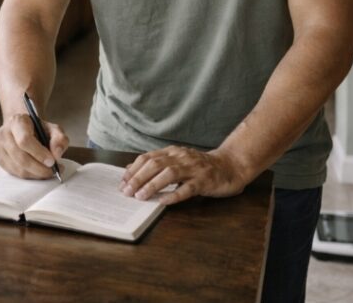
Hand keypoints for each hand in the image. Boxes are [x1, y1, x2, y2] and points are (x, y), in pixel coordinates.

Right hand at [0, 113, 68, 179]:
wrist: (23, 128)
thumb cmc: (38, 129)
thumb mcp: (53, 129)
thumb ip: (59, 139)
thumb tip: (57, 155)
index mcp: (17, 121)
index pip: (24, 140)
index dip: (39, 153)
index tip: (52, 161)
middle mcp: (4, 134)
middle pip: (20, 157)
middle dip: (39, 168)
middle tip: (53, 170)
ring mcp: (0, 148)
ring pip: (18, 168)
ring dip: (36, 174)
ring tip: (48, 172)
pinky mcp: (0, 159)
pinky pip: (15, 173)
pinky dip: (30, 176)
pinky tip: (39, 171)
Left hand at [120, 146, 249, 205]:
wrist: (230, 165)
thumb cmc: (200, 166)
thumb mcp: (177, 161)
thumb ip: (157, 164)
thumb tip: (131, 170)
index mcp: (172, 152)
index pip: (147, 158)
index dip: (133, 170)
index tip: (122, 183)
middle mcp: (181, 157)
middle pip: (155, 165)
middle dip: (138, 178)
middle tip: (126, 192)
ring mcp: (193, 168)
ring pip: (169, 174)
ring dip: (152, 185)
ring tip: (140, 196)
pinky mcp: (205, 181)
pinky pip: (187, 188)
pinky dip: (174, 195)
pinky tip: (163, 201)